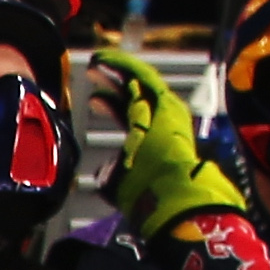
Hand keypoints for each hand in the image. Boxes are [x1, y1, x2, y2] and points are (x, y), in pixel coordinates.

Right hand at [98, 40, 233, 237]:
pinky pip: (144, 121)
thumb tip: (107, 171)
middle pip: (139, 87)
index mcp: (158, 107)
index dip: (116, 66)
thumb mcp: (126, 159)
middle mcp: (167, 113)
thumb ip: (114, 153)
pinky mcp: (168, 146)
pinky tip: (111, 121)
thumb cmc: (152, 181)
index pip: (137, 75)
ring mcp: (170, 128)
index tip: (97, 61)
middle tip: (93, 73)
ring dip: (119, 98)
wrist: (177, 208)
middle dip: (115, 78)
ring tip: (97, 96)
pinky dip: (126, 116)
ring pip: (141, 104)